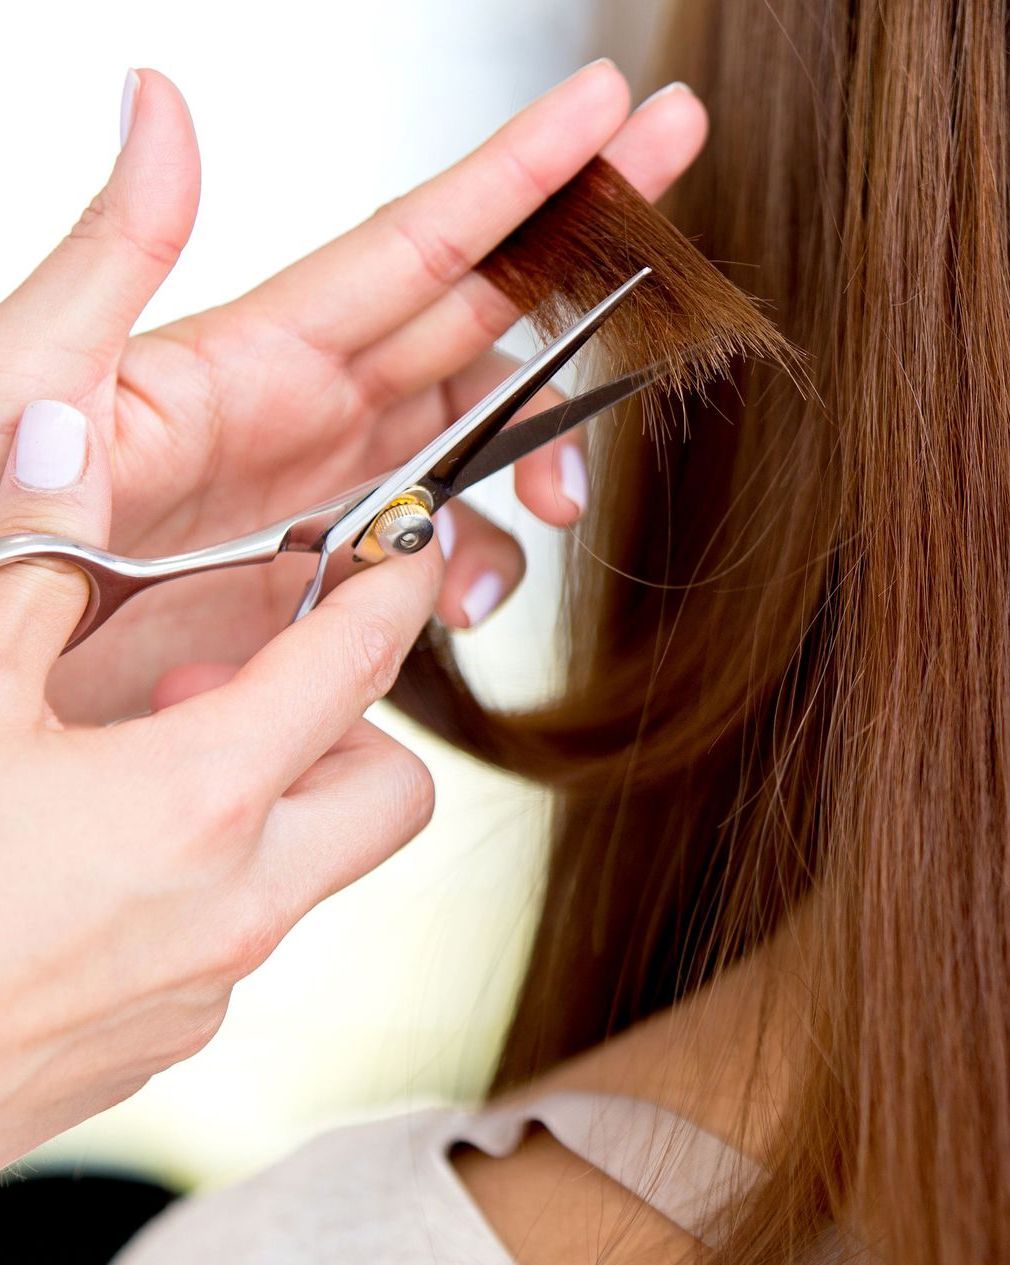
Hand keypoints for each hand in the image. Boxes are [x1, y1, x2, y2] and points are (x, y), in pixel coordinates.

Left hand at [0, 64, 706, 723]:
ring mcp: (333, 486)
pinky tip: (472, 594)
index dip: (521, 178)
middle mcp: (316, 407)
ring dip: (543, 456)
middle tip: (673, 188)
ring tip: (556, 506)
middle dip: (586, 246)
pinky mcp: (332, 567)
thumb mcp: (37, 374)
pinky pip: (442, 547)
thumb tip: (157, 99)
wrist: (8, 655)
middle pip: (481, 310)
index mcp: (261, 352)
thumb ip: (112, 253)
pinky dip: (481, 562)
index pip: (418, 245)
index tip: (612, 109)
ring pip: (481, 438)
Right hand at [0, 399, 442, 1165]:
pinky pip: (233, 935)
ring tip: (133, 775)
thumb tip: (68, 446)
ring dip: (268, 803)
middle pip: (393, 791)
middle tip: (233, 695)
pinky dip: (207, 879)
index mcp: (199, 802)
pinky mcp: (162, 1041)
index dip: (393, 592)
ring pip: (311, 867)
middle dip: (351, 726)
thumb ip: (38, 565)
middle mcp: (237, 904)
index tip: (405, 555)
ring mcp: (207, 987)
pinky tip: (95, 864)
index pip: (355, 666)